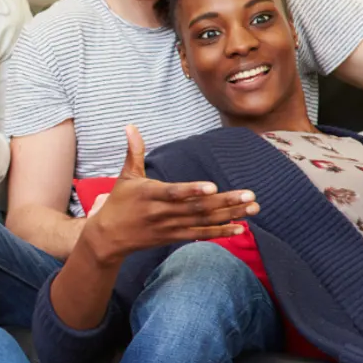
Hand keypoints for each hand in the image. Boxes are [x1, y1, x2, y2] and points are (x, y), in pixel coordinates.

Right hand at [83, 126, 258, 264]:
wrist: (108, 237)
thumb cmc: (119, 203)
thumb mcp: (125, 176)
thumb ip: (134, 151)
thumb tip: (130, 126)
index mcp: (150, 194)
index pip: (174, 193)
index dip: (192, 190)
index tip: (213, 186)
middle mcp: (162, 212)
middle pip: (197, 208)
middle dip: (225, 202)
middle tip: (250, 195)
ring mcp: (170, 226)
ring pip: (203, 220)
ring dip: (230, 214)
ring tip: (253, 207)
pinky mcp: (174, 236)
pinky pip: (201, 234)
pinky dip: (221, 232)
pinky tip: (241, 227)